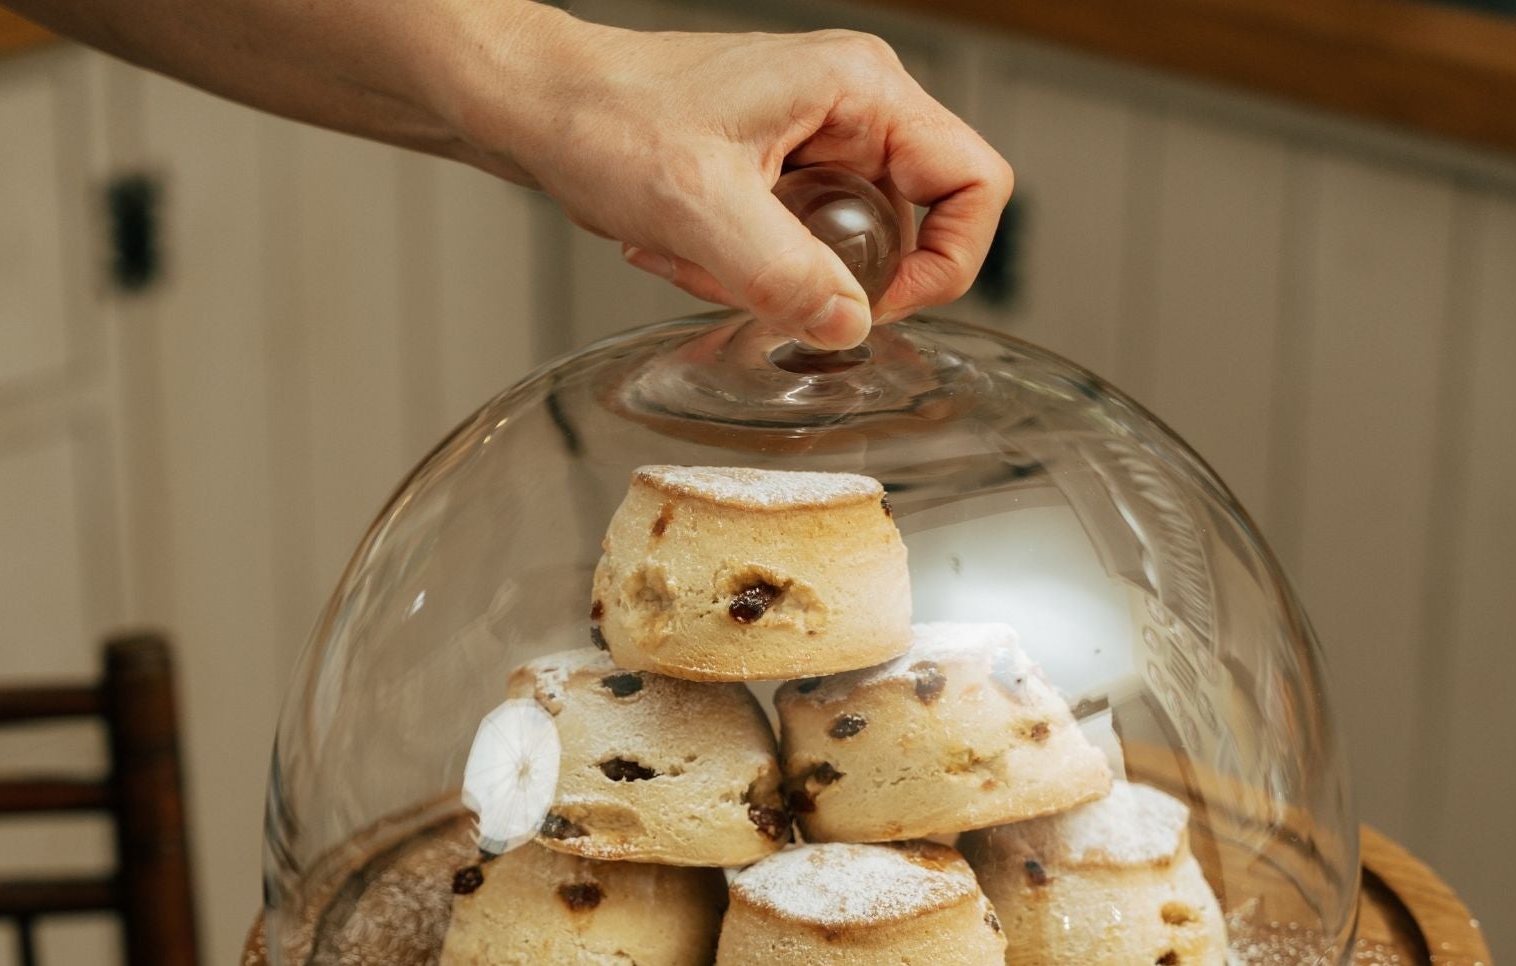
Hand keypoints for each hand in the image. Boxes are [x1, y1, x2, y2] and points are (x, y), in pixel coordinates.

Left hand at [493, 16, 1011, 348]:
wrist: (541, 106)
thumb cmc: (608, 119)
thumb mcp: (699, 207)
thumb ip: (784, 273)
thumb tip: (850, 326)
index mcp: (861, 91)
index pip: (975, 182)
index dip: (949, 263)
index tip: (879, 306)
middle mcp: (853, 109)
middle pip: (914, 226)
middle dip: (839, 278)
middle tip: (768, 285)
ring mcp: (819, 140)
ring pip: (849, 248)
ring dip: (781, 279)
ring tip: (707, 258)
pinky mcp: (783, 172)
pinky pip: (800, 248)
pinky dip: (748, 270)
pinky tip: (689, 253)